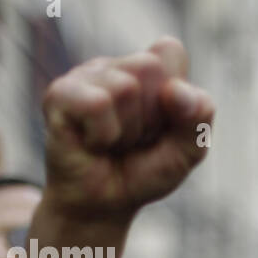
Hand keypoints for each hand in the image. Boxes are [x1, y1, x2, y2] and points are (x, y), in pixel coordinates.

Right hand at [39, 37, 213, 228]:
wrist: (105, 206)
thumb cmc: (144, 172)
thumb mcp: (186, 151)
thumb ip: (198, 119)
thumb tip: (177, 90)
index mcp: (147, 68)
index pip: (170, 51)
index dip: (176, 94)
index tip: (163, 123)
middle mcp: (114, 66)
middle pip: (149, 66)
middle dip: (152, 115)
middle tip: (136, 138)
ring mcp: (83, 77)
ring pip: (124, 86)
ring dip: (128, 130)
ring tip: (115, 142)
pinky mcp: (59, 96)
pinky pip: (97, 104)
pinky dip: (104, 135)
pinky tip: (94, 144)